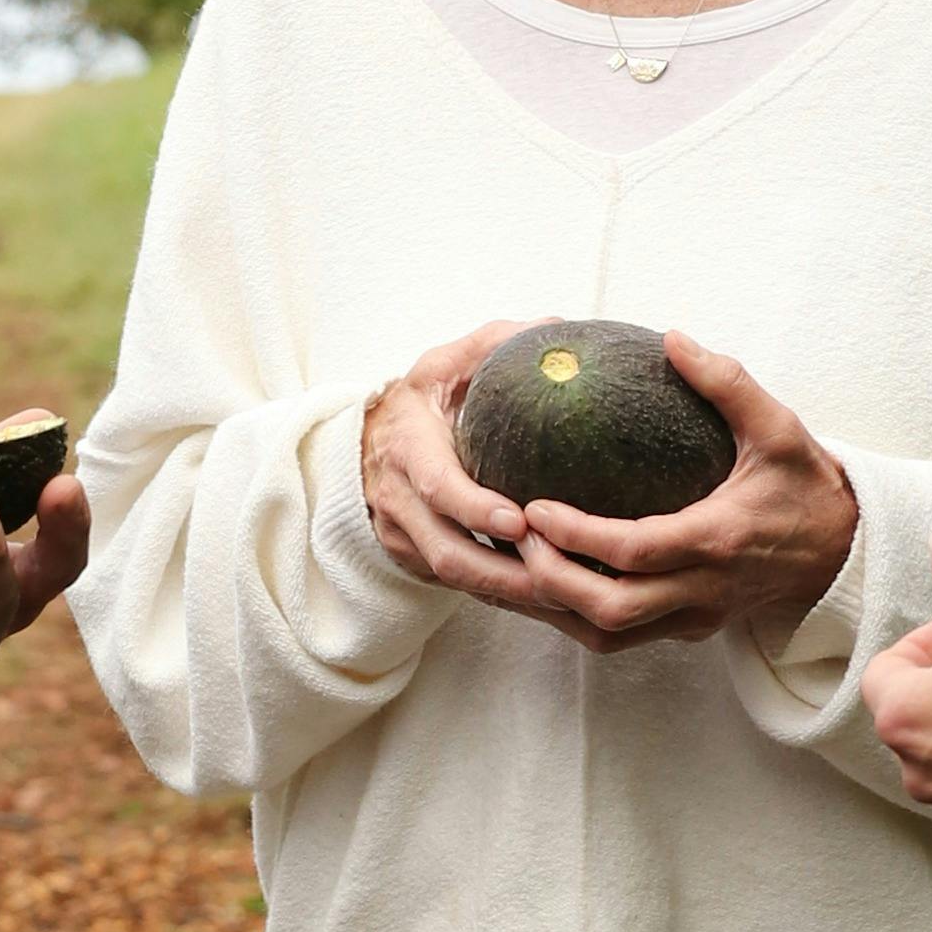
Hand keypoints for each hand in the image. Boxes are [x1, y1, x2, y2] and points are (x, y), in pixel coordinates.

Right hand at [356, 326, 535, 589]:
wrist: (367, 444)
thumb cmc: (422, 400)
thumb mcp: (446, 363)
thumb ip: (496, 345)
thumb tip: (557, 329)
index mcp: (409, 448)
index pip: (438, 487)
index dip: (475, 509)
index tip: (519, 523)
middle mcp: (400, 501)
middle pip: (448, 552)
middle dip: (502, 574)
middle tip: (558, 577)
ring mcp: (404, 537)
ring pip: (455, 580)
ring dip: (509, 595)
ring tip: (564, 598)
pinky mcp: (416, 560)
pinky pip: (461, 588)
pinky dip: (503, 599)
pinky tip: (549, 602)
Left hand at [459, 339, 860, 654]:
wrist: (844, 552)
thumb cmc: (805, 484)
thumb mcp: (778, 427)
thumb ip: (726, 383)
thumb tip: (672, 338)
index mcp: (718, 538)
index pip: (632, 551)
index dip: (575, 536)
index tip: (532, 507)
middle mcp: (703, 590)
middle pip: (610, 609)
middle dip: (550, 581)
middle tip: (513, 539)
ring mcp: (695, 617)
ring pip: (608, 635)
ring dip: (555, 607)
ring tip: (514, 563)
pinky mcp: (689, 629)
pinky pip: (620, 638)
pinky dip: (575, 617)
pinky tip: (543, 584)